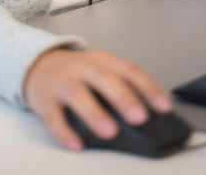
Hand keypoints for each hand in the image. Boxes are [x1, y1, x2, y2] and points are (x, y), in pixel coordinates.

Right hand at [22, 48, 170, 151]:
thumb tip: (148, 118)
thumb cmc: (80, 73)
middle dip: (123, 98)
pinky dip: (65, 132)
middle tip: (139, 118)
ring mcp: (63, 81)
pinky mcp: (45, 99)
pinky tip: (76, 145)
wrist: (41, 65)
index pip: (130, 71)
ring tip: (109, 132)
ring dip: (95, 113)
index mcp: (104, 60)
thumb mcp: (102, 71)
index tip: (164, 107)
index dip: (148, 88)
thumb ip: (122, 88)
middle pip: (104, 79)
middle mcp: (83, 67)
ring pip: (77, 95)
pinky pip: (54, 117)